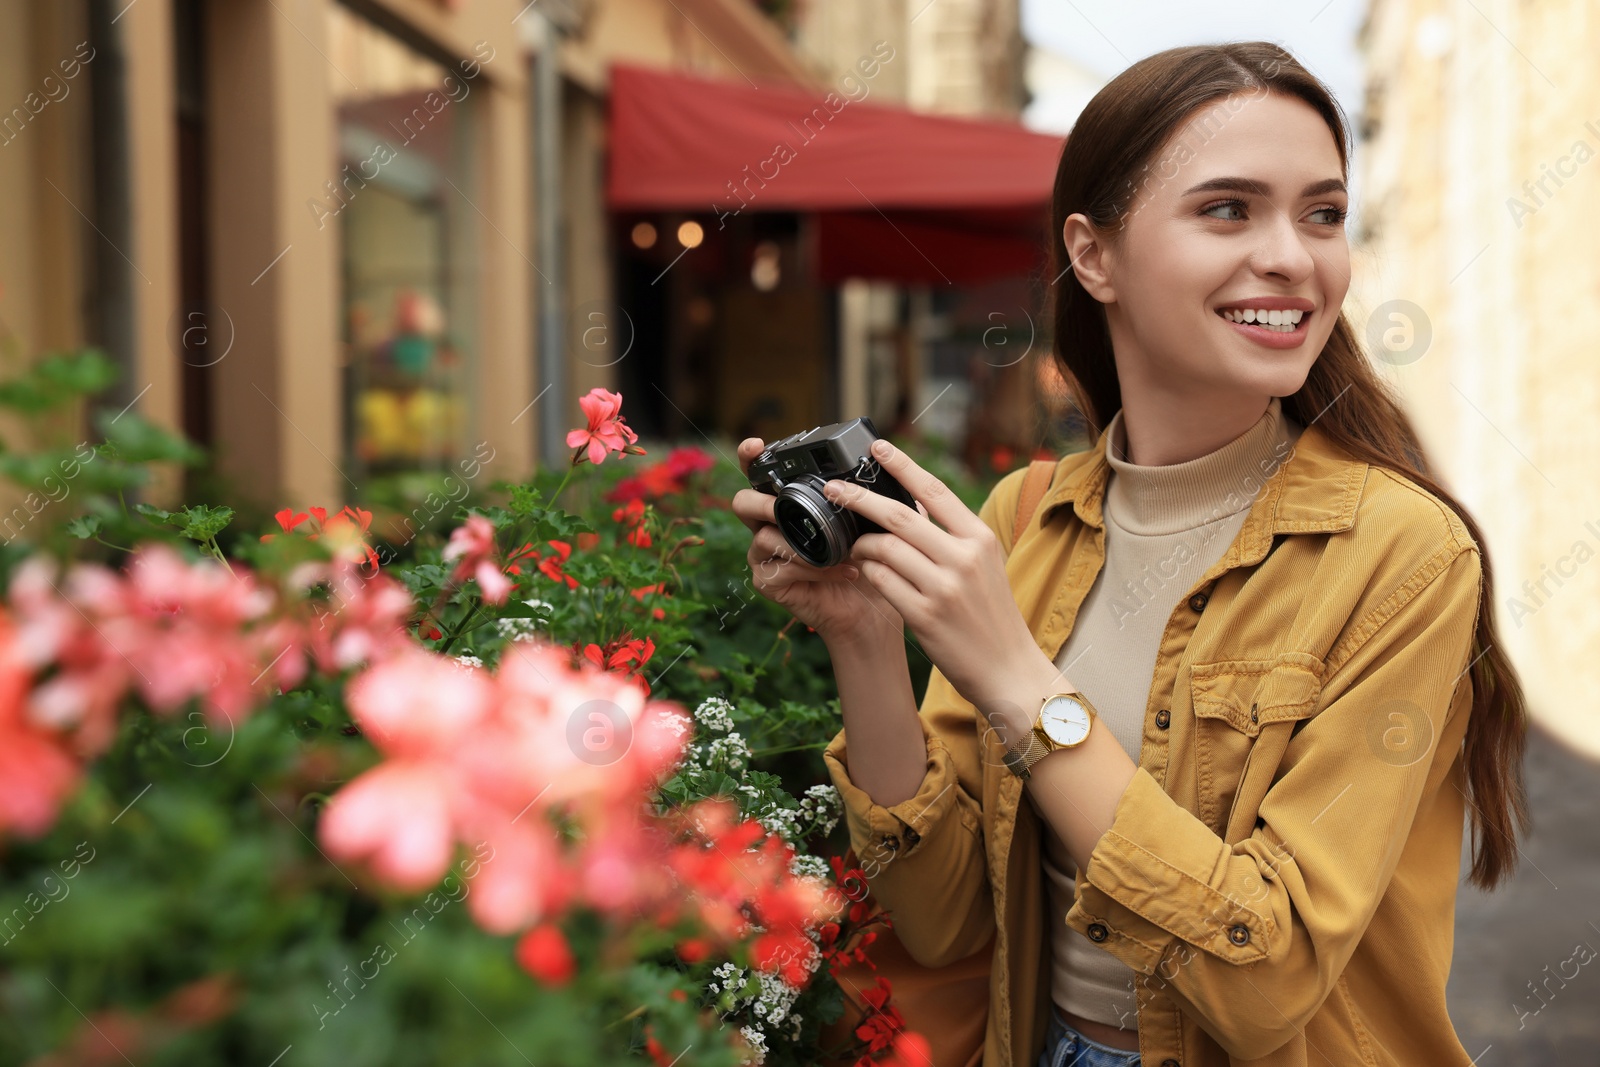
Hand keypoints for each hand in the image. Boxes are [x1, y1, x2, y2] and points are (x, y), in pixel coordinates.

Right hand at [730, 437, 909, 644]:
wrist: (872, 607)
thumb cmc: (871, 560)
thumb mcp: (877, 521)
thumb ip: (877, 493)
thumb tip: (889, 458)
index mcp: (790, 503)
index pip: (762, 474)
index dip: (751, 457)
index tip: (755, 444)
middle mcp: (770, 525)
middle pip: (742, 502)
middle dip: (760, 501)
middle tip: (779, 506)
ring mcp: (765, 555)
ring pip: (763, 537)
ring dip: (804, 544)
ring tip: (840, 552)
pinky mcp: (768, 582)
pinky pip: (781, 567)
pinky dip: (814, 569)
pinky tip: (842, 571)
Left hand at [824, 438, 1045, 713]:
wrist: (1008, 669)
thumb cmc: (991, 615)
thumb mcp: (985, 566)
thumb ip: (954, 536)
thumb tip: (911, 506)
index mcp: (979, 538)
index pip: (934, 491)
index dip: (902, 466)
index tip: (877, 448)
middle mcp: (963, 558)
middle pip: (899, 515)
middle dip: (859, 498)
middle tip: (834, 489)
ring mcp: (943, 587)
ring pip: (883, 548)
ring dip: (860, 545)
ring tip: (854, 547)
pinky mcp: (924, 616)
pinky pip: (881, 581)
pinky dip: (867, 572)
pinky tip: (865, 573)